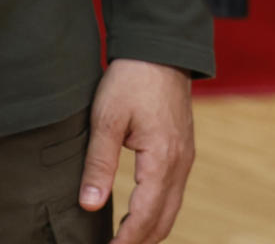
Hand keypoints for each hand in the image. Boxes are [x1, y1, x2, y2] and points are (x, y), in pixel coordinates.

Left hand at [79, 59, 194, 243]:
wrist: (159, 49)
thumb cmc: (131, 79)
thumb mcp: (106, 117)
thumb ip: (98, 163)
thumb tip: (89, 204)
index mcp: (162, 161)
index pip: (145, 217)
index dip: (126, 241)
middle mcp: (180, 165)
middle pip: (163, 221)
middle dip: (139, 241)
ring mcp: (185, 159)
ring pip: (170, 209)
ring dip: (148, 228)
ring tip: (120, 238)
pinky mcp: (182, 150)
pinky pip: (173, 193)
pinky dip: (156, 210)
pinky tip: (136, 211)